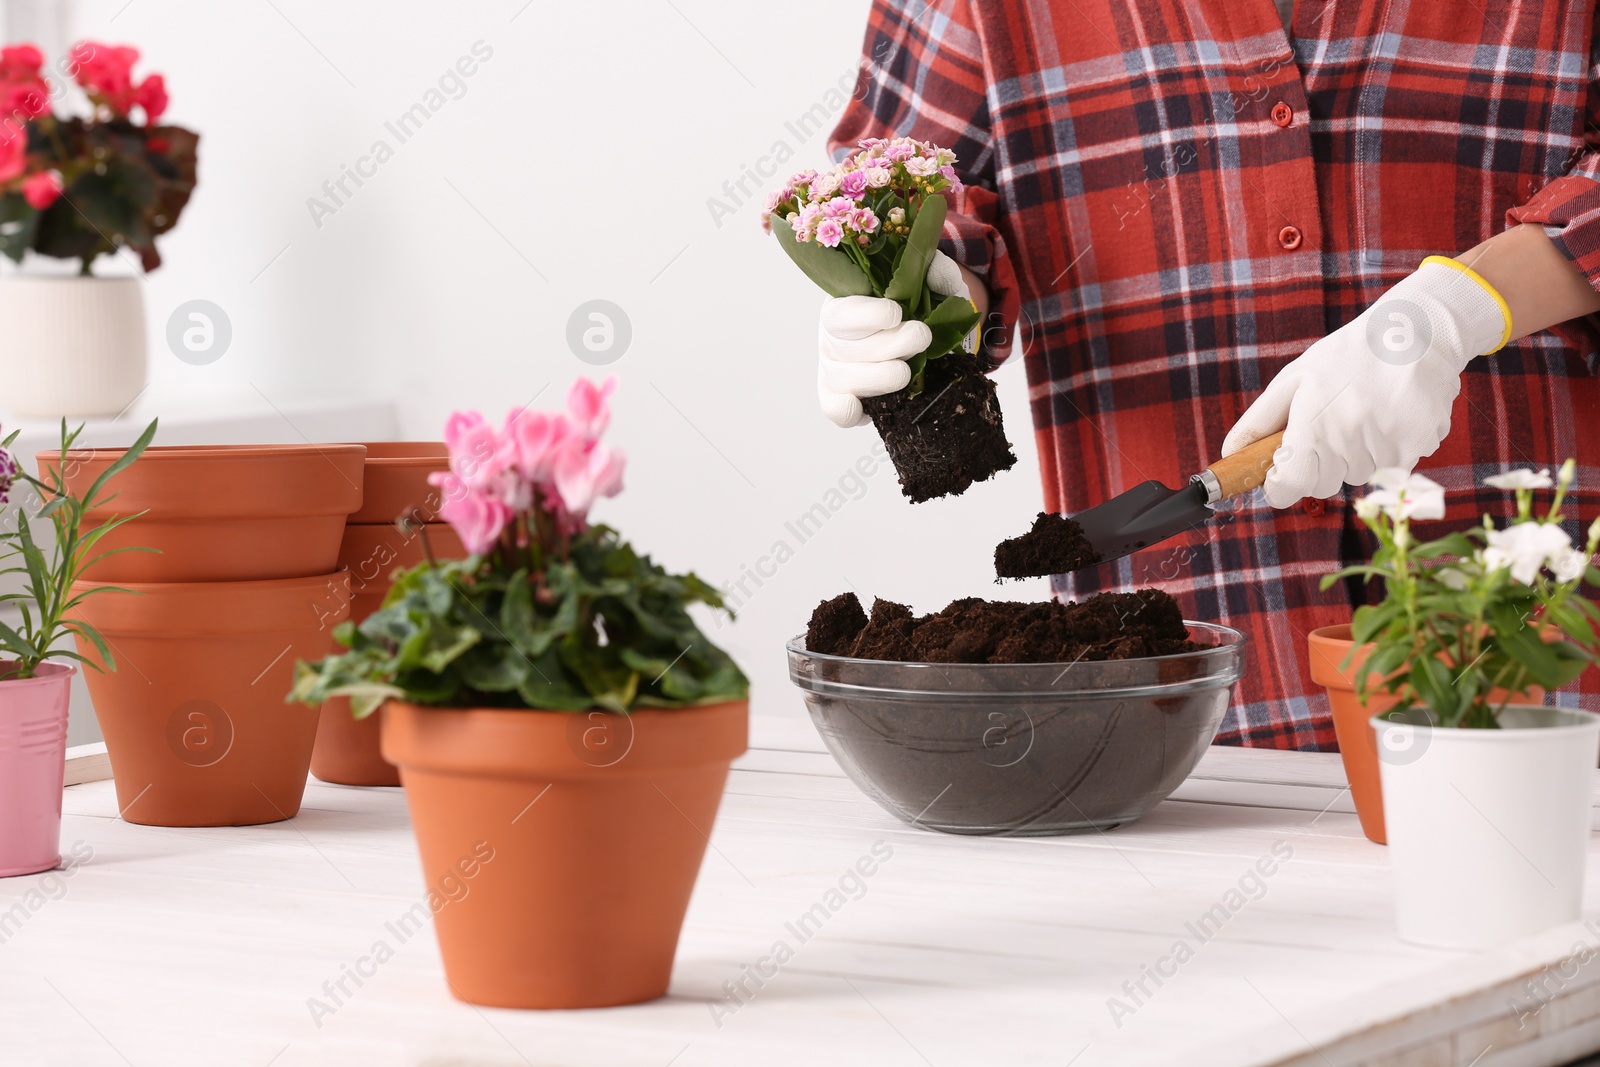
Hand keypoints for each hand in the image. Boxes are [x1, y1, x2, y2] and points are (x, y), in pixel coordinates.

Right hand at [816, 250, 970, 427]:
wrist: (919, 339)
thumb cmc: (916, 306)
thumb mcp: (930, 283)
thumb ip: (936, 271)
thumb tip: (936, 270)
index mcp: (844, 303)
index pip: (841, 313)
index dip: (867, 316)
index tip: (896, 313)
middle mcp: (832, 337)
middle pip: (845, 348)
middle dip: (889, 346)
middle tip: (921, 336)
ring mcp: (834, 369)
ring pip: (843, 379)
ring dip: (879, 378)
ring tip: (908, 371)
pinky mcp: (841, 396)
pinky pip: (834, 409)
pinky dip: (847, 411)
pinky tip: (865, 409)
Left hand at [1222, 258, 1508, 507]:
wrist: (1417, 332)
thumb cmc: (1347, 356)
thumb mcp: (1294, 380)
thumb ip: (1259, 422)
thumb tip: (1230, 454)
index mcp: (1314, 425)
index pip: (1289, 486)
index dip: (1280, 485)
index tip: (1279, 475)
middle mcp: (1351, 440)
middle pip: (1324, 485)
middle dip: (1319, 466)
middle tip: (1328, 427)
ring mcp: (1389, 445)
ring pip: (1360, 476)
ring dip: (1356, 456)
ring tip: (1364, 414)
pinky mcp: (1420, 445)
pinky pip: (1395, 467)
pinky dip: (1389, 450)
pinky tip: (1390, 416)